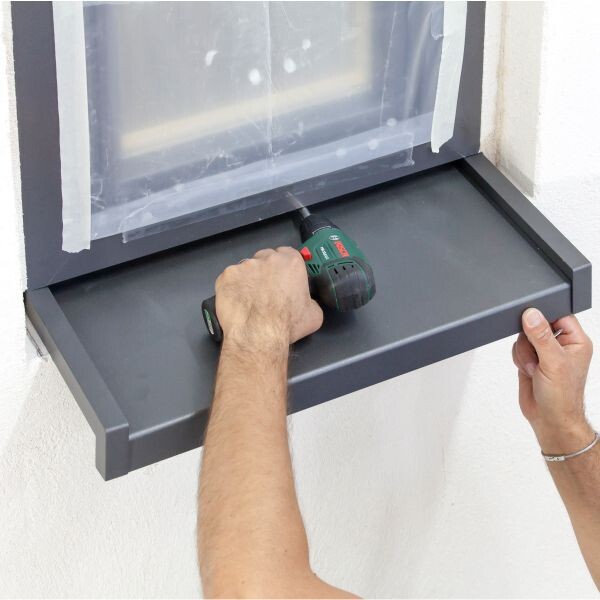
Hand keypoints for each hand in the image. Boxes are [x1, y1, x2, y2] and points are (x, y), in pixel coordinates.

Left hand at [215, 247, 322, 347]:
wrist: (257, 334)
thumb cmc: (285, 323)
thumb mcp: (314, 314)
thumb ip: (310, 301)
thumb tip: (307, 304)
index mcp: (291, 263)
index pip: (288, 254)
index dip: (284, 267)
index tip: (283, 277)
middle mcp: (267, 259)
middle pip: (266, 257)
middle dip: (266, 270)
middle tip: (266, 290)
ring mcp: (245, 266)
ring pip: (246, 268)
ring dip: (248, 279)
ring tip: (250, 299)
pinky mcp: (227, 276)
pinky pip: (229, 278)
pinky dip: (232, 288)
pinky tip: (237, 302)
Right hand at [512, 308, 593, 453]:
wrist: (550, 420)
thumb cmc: (563, 398)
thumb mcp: (553, 363)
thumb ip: (541, 336)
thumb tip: (531, 314)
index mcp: (575, 341)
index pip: (558, 314)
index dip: (544, 317)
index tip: (534, 326)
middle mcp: (561, 345)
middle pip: (536, 324)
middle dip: (530, 340)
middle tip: (537, 355)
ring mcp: (545, 352)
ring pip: (523, 336)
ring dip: (523, 352)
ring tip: (534, 368)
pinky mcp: (531, 359)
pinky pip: (517, 347)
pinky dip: (518, 358)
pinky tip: (528, 370)